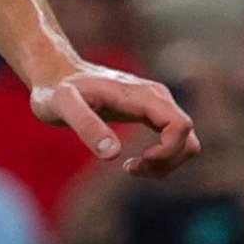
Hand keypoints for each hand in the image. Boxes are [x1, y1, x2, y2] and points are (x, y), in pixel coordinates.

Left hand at [36, 63, 197, 174]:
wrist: (56, 74)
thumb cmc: (56, 90)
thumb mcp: (62, 106)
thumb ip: (86, 126)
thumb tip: (112, 155)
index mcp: (142, 95)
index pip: (180, 126)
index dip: (167, 153)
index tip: (134, 162)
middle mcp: (157, 97)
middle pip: (188, 137)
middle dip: (166, 163)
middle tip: (130, 169)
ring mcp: (157, 105)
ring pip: (185, 141)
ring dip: (166, 164)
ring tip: (131, 168)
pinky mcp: (152, 113)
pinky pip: (174, 140)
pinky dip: (161, 159)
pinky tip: (131, 163)